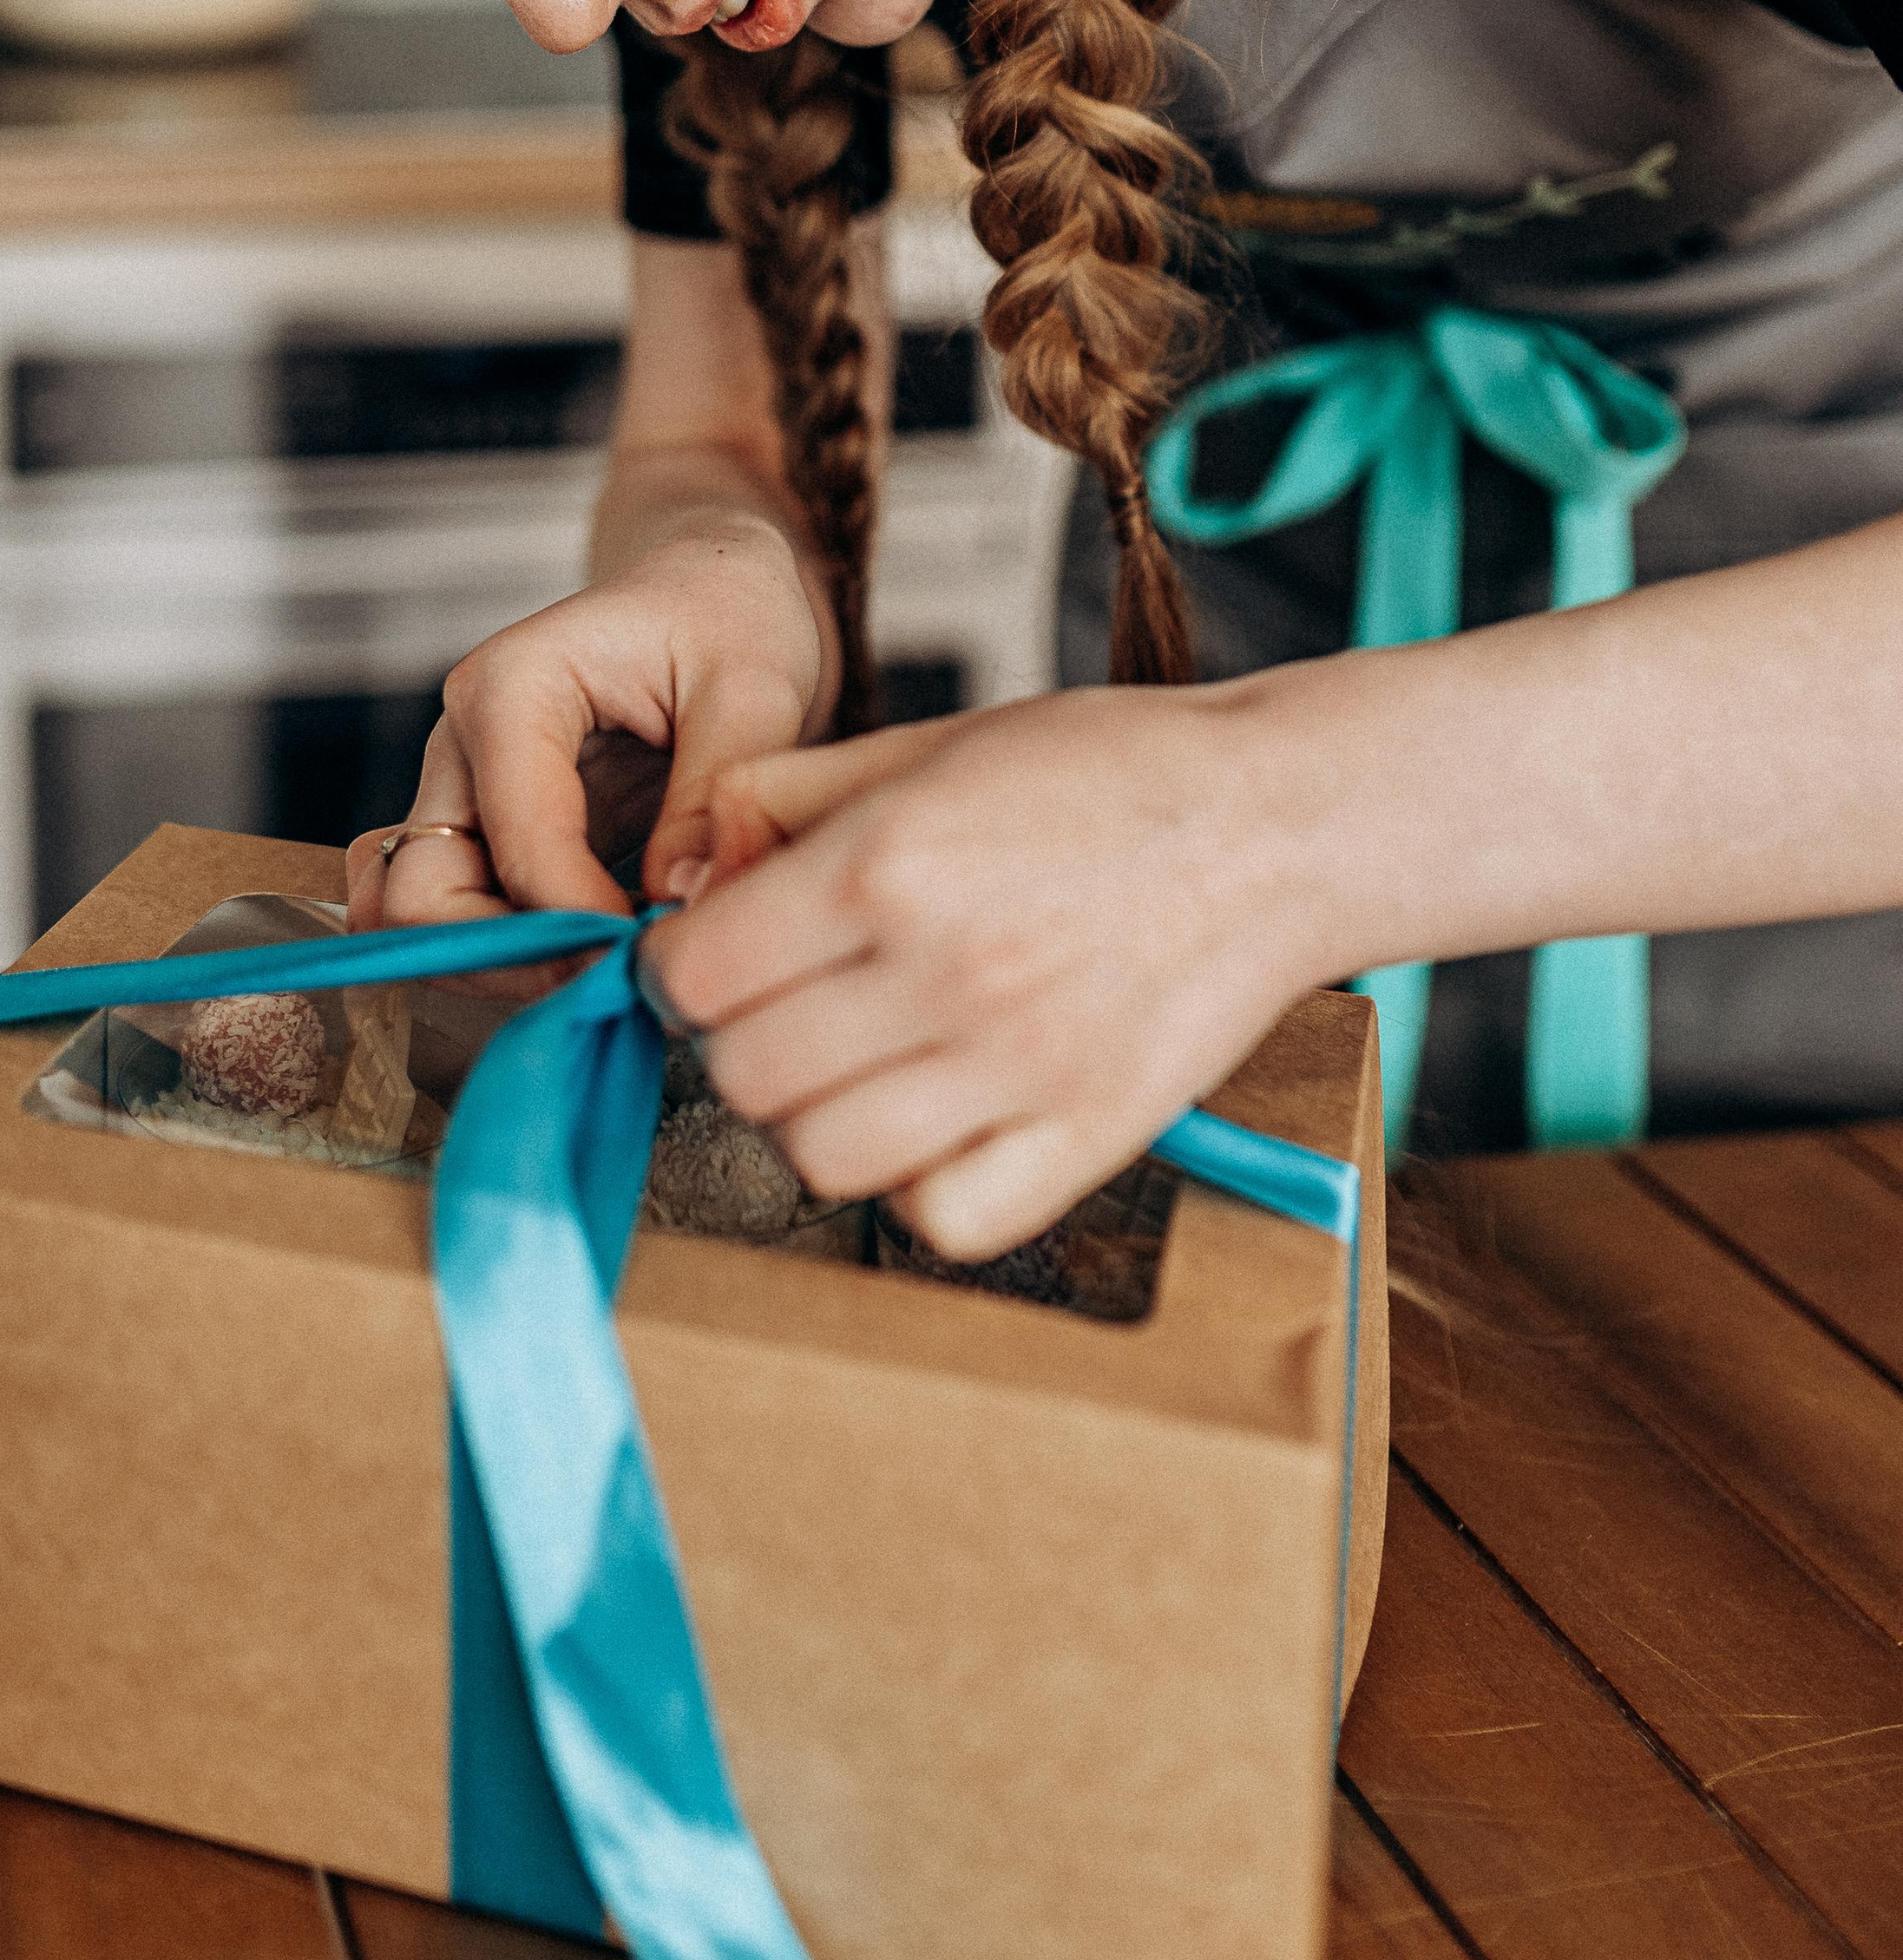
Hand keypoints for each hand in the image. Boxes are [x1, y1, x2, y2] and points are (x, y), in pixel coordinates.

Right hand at [344, 516, 828, 930]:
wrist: (711, 597)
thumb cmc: (728, 618)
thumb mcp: (755, 684)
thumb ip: (714, 793)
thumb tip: (676, 906)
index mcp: (511, 687)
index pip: (517, 844)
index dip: (581, 924)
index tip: (660, 960)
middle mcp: (461, 743)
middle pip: (420, 895)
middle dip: (512, 959)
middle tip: (620, 979)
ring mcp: (462, 793)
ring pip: (419, 918)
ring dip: (500, 966)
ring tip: (608, 970)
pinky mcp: (483, 834)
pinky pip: (448, 915)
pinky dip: (496, 954)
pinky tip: (583, 953)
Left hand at [645, 686, 1326, 1262]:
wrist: (1278, 823)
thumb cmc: (1105, 772)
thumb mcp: (929, 741)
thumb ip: (786, 798)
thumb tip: (690, 877)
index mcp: (891, 863)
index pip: (696, 974)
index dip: (681, 969)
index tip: (712, 959)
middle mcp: (946, 972)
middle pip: (743, 1075)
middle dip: (739, 1040)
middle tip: (787, 1007)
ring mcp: (1021, 1068)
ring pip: (822, 1157)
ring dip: (816, 1117)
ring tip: (860, 1064)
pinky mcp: (1089, 1136)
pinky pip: (940, 1218)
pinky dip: (917, 1184)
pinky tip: (938, 1120)